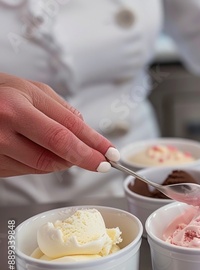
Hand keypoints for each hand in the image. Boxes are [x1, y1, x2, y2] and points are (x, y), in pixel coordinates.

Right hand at [0, 73, 117, 176]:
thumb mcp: (32, 90)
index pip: (66, 131)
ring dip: (62, 160)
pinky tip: (36, 149)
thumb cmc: (0, 92)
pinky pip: (27, 171)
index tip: (111, 155)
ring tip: (60, 146)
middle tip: (100, 162)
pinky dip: (41, 163)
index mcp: (16, 105)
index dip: (93, 146)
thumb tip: (88, 136)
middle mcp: (2, 128)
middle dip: (84, 159)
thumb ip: (62, 112)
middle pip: (56, 154)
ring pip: (43, 166)